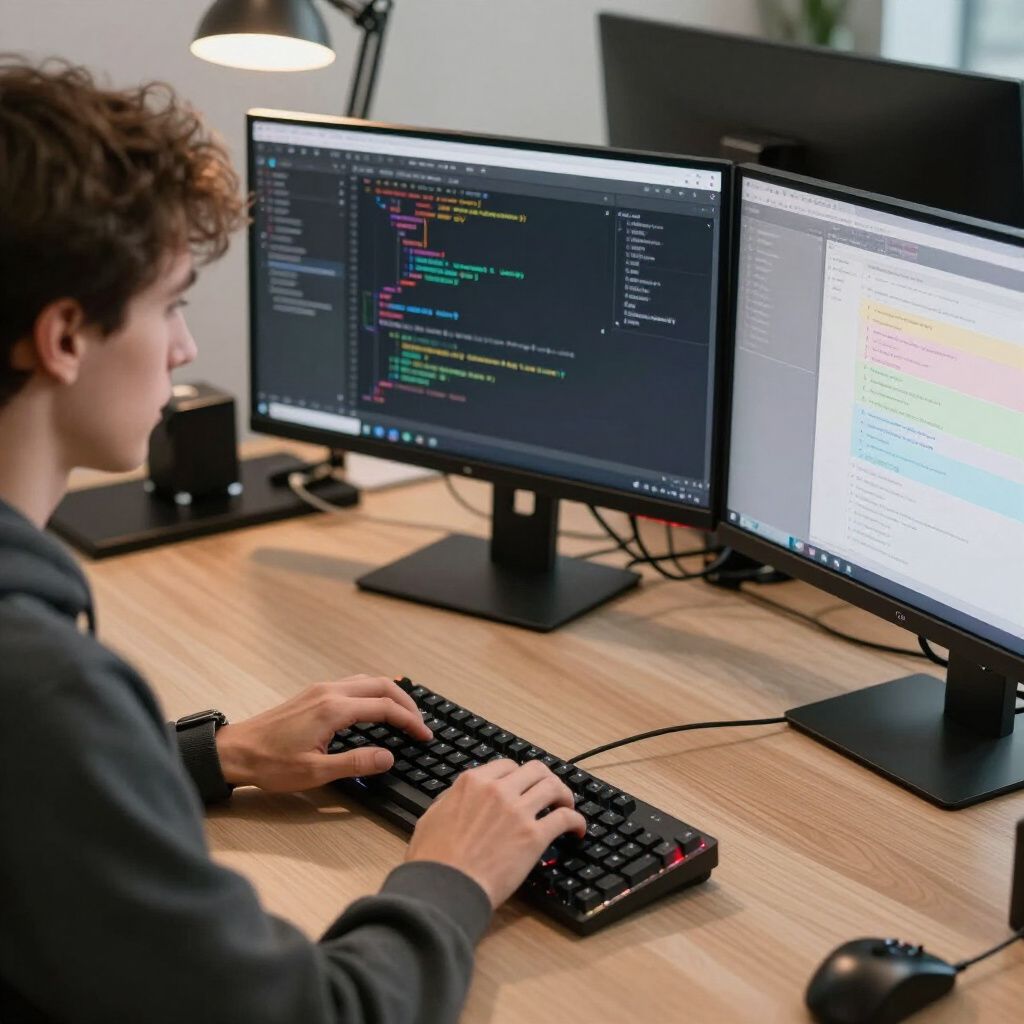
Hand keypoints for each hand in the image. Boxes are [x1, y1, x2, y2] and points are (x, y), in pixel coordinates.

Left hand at [215, 675, 431, 792]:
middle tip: (421, 724)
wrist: (235, 751)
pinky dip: (374, 691)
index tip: (424, 736)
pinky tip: (375, 705)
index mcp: (333, 709)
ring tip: (405, 714)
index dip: (409, 721)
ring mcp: (320, 689)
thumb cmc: (270, 763)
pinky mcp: (313, 693)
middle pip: (381, 685)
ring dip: (390, 694)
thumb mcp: (315, 772)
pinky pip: (353, 683)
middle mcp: (329, 692)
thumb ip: (356, 763)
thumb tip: (388, 757)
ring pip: (367, 680)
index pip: (385, 707)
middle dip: (407, 702)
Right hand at [405, 759, 586, 908]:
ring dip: (564, 795)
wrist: (444, 887)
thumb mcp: (432, 816)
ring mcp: (518, 811)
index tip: (525, 786)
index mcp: (473, 782)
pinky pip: (565, 818)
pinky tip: (577, 830)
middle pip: (535, 770)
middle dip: (546, 779)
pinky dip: (576, 821)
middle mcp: (498, 790)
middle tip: (550, 794)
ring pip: (554, 787)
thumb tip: (461, 797)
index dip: (520, 776)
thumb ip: (451, 800)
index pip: (507, 765)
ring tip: (567, 807)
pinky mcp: (534, 836)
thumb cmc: (432, 860)